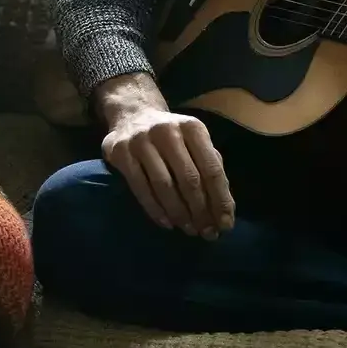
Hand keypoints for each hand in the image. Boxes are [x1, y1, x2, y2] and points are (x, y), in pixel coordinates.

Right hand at [97, 74, 235, 238]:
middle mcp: (168, 131)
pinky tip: (167, 223)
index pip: (211, 169)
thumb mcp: (194, 141)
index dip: (220, 199)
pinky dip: (155, 210)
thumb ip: (210, 168)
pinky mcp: (120, 152)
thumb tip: (225, 209)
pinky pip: (140, 188)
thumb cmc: (172, 135)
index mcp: (193, 128)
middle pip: (189, 179)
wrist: (132, 114)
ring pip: (164, 186)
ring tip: (189, 230)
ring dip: (179, 213)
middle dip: (201, 211)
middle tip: (207, 233)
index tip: (226, 224)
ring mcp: (141, 141)